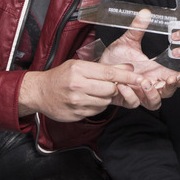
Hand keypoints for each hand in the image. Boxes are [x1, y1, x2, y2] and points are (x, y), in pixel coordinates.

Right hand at [20, 57, 148, 121]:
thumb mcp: (79, 65)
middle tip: (110, 85)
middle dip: (115, 88)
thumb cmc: (60, 76)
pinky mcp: (76, 114)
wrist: (39, 92)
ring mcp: (77, 102)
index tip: (139, 77)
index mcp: (78, 70)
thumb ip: (104, 67)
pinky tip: (88, 100)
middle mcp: (77, 86)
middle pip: (110, 89)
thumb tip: (128, 67)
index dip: (127, 76)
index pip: (109, 73)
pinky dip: (97, 106)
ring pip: (105, 102)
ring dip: (106, 98)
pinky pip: (97, 111)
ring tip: (94, 91)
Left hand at [97, 9, 179, 108]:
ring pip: (154, 102)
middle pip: (169, 92)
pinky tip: (123, 85)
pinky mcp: (126, 99)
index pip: (175, 77)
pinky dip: (130, 95)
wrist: (98, 68)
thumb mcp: (128, 41)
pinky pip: (133, 103)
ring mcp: (139, 94)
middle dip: (172, 86)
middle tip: (170, 79)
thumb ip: (137, 29)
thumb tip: (145, 13)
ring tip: (145, 82)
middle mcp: (150, 84)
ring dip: (152, 94)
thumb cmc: (115, 57)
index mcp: (155, 71)